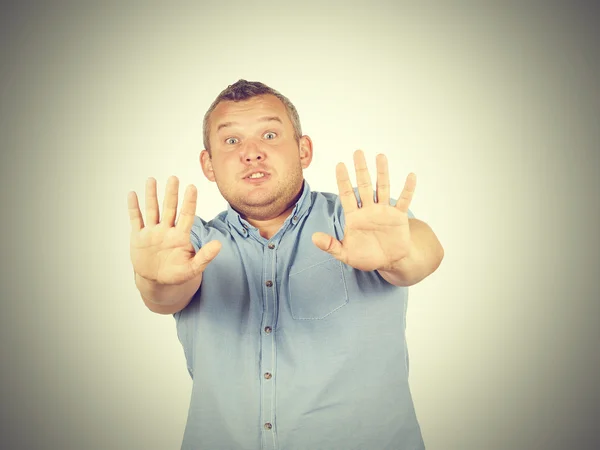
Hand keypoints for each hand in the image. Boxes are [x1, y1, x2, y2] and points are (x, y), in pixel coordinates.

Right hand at [127, 176, 220, 284]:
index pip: (187, 215)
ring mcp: (152, 232)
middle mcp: (167, 230)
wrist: (157, 281)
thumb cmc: (176, 273)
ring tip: (151, 180)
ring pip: (152, 210)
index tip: (192, 187)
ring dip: (151, 196)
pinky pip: (136, 220)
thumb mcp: (192, 268)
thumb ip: (205, 256)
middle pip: (169, 208)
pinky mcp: (139, 237)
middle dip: (171, 193)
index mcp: (180, 236)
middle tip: (174, 178)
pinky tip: (133, 194)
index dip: (189, 201)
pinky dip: (133, 208)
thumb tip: (219, 244)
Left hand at [312, 150, 415, 271]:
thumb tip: (313, 238)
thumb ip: (330, 245)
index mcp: (354, 216)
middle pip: (364, 185)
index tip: (340, 164)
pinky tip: (411, 176)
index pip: (347, 194)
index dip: (343, 180)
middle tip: (358, 152)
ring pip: (383, 188)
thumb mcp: (345, 254)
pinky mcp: (399, 217)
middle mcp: (369, 209)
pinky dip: (408, 189)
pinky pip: (404, 200)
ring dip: (382, 173)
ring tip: (380, 156)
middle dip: (361, 169)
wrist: (389, 262)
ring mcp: (384, 211)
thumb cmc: (366, 257)